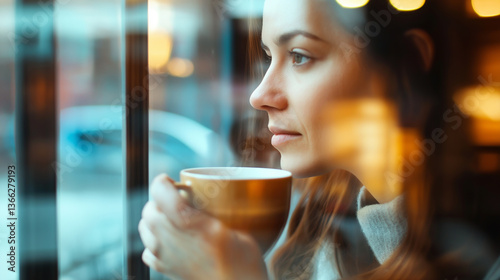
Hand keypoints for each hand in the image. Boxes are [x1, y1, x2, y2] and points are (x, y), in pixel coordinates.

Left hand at [138, 174, 268, 279]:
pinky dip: (155, 242)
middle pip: (149, 208)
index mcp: (186, 220)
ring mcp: (163, 255)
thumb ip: (215, 212)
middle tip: (179, 201)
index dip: (163, 181)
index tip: (172, 181)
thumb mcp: (235, 225)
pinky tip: (172, 242)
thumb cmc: (242, 261)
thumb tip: (207, 196)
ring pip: (144, 227)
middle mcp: (168, 237)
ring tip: (174, 221)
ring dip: (156, 220)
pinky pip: (148, 249)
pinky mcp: (164, 269)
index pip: (159, 189)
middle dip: (160, 201)